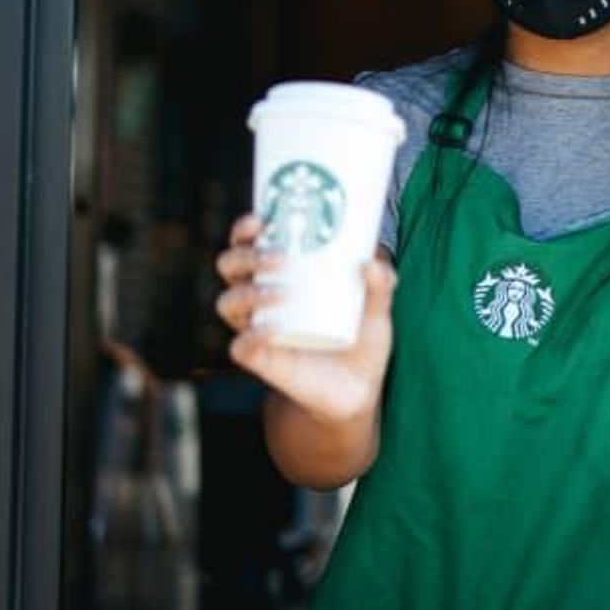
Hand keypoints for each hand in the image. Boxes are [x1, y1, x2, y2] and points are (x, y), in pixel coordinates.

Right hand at [214, 213, 395, 423]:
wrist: (358, 389)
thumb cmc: (361, 337)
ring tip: (281, 293)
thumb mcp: (378, 308)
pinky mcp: (260, 360)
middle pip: (229, 266)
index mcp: (281, 275)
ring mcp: (257, 329)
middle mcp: (260, 298)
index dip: (245, 229)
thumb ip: (382, 284)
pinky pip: (240, 346)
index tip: (261, 219)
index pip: (250, 243)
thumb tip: (371, 263)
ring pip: (227, 303)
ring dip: (248, 292)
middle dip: (246, 256)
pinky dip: (251, 336)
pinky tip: (272, 331)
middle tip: (279, 257)